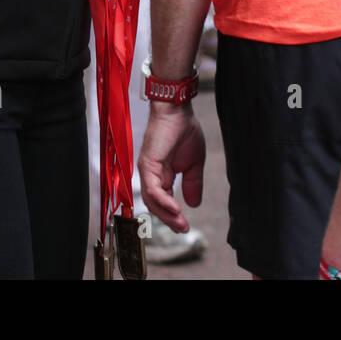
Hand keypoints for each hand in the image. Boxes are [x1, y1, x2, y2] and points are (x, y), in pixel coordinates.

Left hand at [139, 103, 204, 232]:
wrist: (178, 110)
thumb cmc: (185, 130)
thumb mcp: (194, 163)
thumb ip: (192, 183)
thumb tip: (193, 204)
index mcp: (162, 174)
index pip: (163, 201)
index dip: (172, 215)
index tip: (184, 227)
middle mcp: (152, 174)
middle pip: (155, 205)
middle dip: (169, 219)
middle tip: (183, 229)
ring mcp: (147, 170)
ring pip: (152, 200)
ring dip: (166, 214)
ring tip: (180, 223)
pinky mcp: (147, 165)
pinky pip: (152, 189)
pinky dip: (163, 202)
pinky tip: (176, 209)